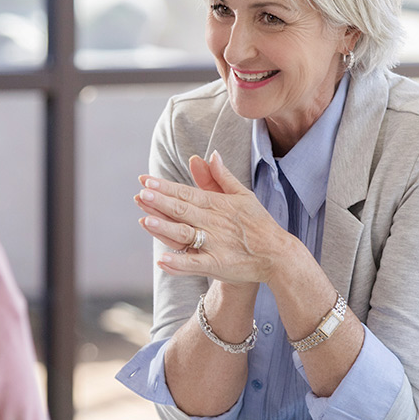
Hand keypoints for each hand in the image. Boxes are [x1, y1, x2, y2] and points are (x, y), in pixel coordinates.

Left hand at [134, 151, 294, 285]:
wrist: (277, 254)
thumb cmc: (259, 224)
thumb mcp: (243, 195)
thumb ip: (222, 176)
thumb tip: (210, 155)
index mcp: (218, 205)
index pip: (187, 193)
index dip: (165, 187)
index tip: (146, 181)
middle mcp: (214, 222)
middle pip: (182, 210)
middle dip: (160, 202)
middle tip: (141, 194)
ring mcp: (215, 244)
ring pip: (185, 234)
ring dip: (165, 228)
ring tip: (145, 221)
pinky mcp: (218, 264)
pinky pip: (195, 264)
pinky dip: (179, 263)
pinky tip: (162, 260)